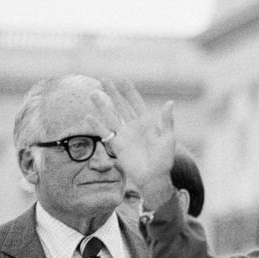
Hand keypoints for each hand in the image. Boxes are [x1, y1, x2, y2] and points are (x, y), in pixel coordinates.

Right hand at [88, 80, 176, 208]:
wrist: (154, 178)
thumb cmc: (164, 159)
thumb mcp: (168, 138)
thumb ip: (166, 121)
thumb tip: (170, 102)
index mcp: (147, 123)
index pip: (137, 104)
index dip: (130, 92)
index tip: (123, 80)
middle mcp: (134, 127)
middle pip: (121, 106)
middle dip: (113, 94)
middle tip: (103, 80)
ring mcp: (124, 136)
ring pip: (111, 117)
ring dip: (102, 106)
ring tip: (93, 94)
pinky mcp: (117, 146)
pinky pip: (105, 133)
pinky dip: (97, 125)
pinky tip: (88, 116)